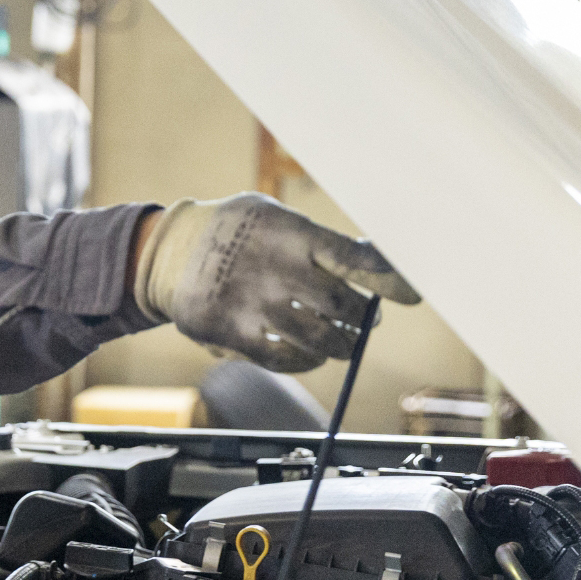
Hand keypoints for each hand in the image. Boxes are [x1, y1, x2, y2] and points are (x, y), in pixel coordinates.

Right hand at [133, 193, 419, 372]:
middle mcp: (276, 270)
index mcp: (291, 234)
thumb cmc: (235, 231)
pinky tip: (310, 353)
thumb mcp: (274, 218)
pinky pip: (286, 360)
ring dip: (340, 345)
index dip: (389, 280)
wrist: (169, 253)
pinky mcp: (232, 334)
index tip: (411, 294)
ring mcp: (254, 305)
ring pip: (321, 341)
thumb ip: (320, 241)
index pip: (355, 260)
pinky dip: (306, 361)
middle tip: (364, 319)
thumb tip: (377, 263)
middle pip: (344, 308)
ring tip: (341, 341)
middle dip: (362, 319)